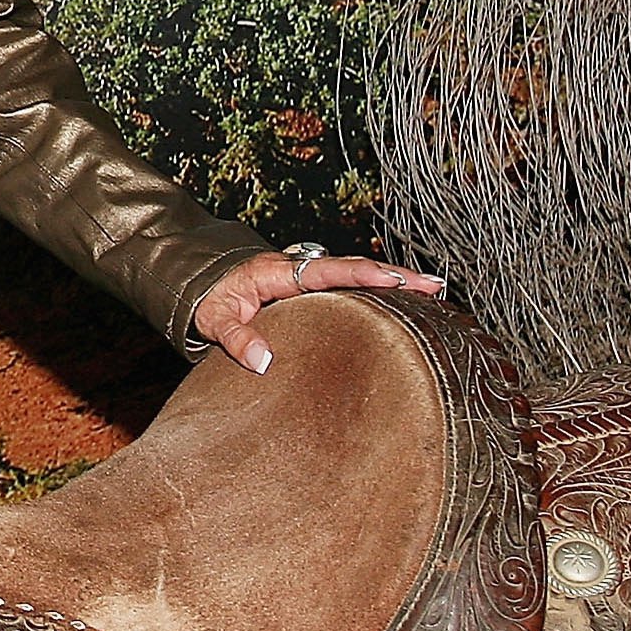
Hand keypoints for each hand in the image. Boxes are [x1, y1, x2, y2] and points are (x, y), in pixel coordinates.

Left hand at [191, 249, 447, 375]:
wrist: (196, 281)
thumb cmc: (206, 299)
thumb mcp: (213, 319)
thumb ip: (235, 338)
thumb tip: (264, 362)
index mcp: (278, 273)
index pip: (328, 271)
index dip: (364, 276)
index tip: (398, 283)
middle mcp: (298, 269)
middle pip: (354, 268)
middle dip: (395, 276)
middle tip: (435, 287)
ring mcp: (306, 277)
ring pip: (354, 275)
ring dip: (391, 281)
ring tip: (432, 292)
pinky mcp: (308, 288)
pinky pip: (347, 285)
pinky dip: (375, 290)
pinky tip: (400, 303)